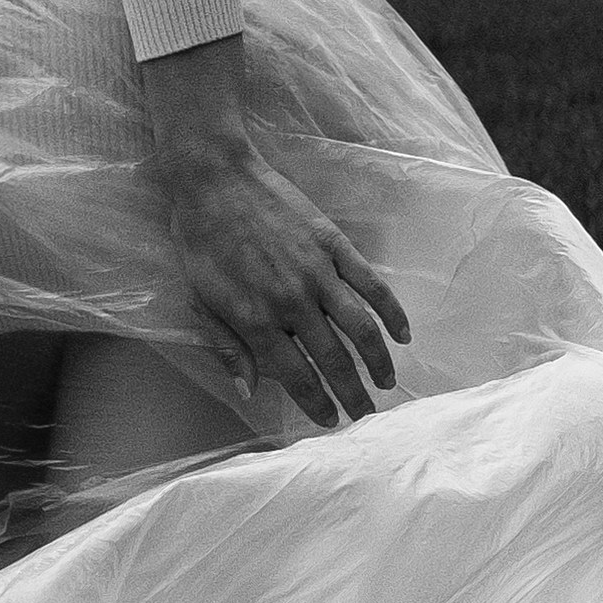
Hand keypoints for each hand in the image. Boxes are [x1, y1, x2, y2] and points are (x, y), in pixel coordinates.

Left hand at [138, 35, 413, 430]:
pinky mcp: (334, 246)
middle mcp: (293, 303)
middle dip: (353, 394)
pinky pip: (372, 285)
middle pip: (334, 361)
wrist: (215, 179)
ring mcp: (318, 273)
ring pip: (361, 329)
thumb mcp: (201, 301)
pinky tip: (402, 334)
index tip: (330, 422)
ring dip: (378, 361)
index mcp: (257, 320)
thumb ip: (228, 348)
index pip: (297, 377)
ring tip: (387, 382)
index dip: (317, 405)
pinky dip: (392, 312)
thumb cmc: (200, 241)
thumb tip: (250, 391)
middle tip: (365, 415)